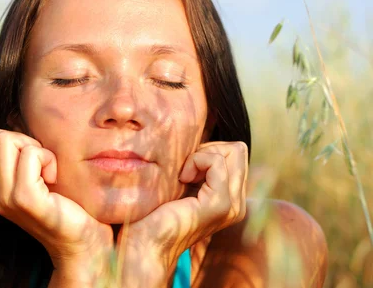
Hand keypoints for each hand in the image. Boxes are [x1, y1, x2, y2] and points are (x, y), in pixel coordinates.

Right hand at [0, 129, 113, 283]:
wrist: (85, 241)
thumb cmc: (69, 204)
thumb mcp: (39, 176)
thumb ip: (25, 154)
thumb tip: (19, 117)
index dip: (19, 141)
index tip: (39, 164)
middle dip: (25, 142)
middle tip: (45, 166)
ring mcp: (6, 198)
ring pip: (8, 140)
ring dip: (37, 150)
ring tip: (50, 174)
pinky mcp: (24, 199)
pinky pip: (31, 155)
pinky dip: (48, 159)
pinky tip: (56, 180)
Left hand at [115, 141, 248, 287]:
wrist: (143, 242)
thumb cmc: (153, 211)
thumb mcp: (180, 181)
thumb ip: (196, 165)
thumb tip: (196, 136)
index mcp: (230, 197)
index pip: (234, 152)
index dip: (207, 150)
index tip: (183, 168)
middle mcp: (237, 203)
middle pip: (237, 149)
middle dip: (207, 149)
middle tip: (183, 170)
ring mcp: (232, 206)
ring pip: (233, 151)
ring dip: (201, 155)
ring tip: (182, 176)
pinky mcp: (219, 206)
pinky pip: (216, 162)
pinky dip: (196, 161)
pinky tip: (181, 179)